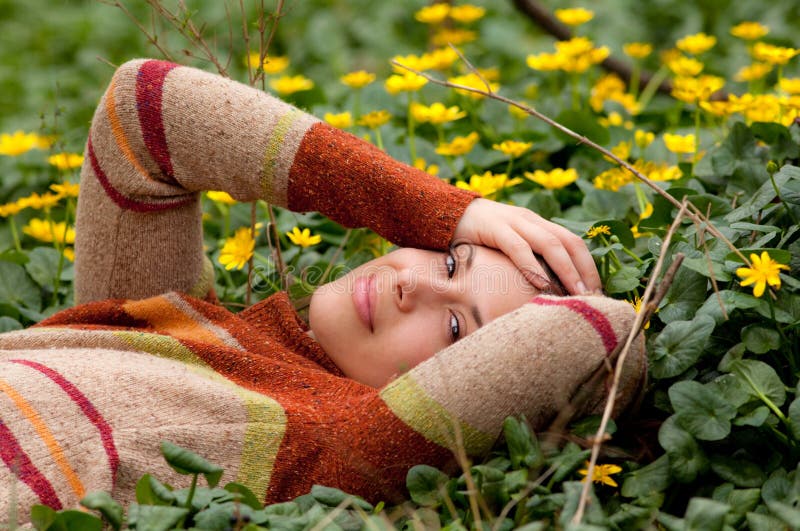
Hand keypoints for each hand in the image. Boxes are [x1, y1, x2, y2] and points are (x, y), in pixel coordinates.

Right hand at [453, 198, 600, 294]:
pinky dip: (531, 265)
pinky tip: (541, 283)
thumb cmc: (476, 238)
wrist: (442, 213)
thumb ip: (526, 261)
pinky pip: (518, 246)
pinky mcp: (494, 227)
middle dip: (585, 270)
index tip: (598, 293)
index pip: (574, 243)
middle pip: (569, 242)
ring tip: (577, 292)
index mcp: (538, 224)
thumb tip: (547, 291)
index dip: (589, 266)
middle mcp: (531, 220)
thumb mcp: (507, 247)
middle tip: (595, 297)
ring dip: (567, 270)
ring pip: (550, 243)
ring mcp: (514, 221)